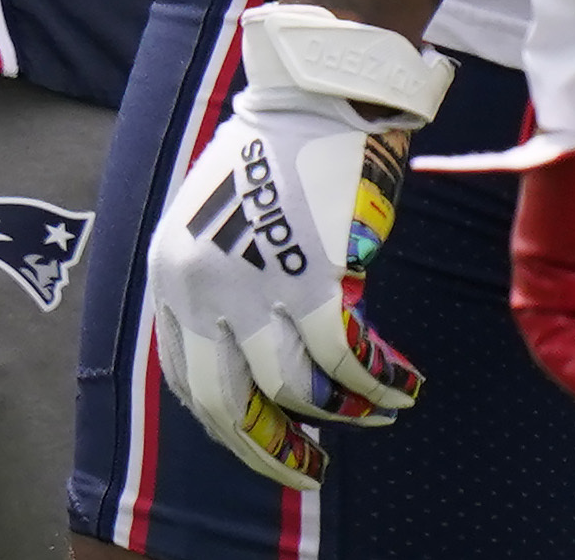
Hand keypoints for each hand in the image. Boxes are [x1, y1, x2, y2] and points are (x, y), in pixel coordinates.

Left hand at [146, 2, 448, 486]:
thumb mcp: (211, 223)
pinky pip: (347, 360)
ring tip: (379, 413)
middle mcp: (197, 287)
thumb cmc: (268, 156)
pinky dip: (379, 383)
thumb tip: (253, 354)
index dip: (229, 423)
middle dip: (270, 452)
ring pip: (296, 389)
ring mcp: (251, 285)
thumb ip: (218, 283)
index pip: (187, 378)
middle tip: (310, 476)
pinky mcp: (309, 278)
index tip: (267, 441)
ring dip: (344, 414)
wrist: (307, 98)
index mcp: (169, 274)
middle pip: (227, 404)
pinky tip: (404, 386)